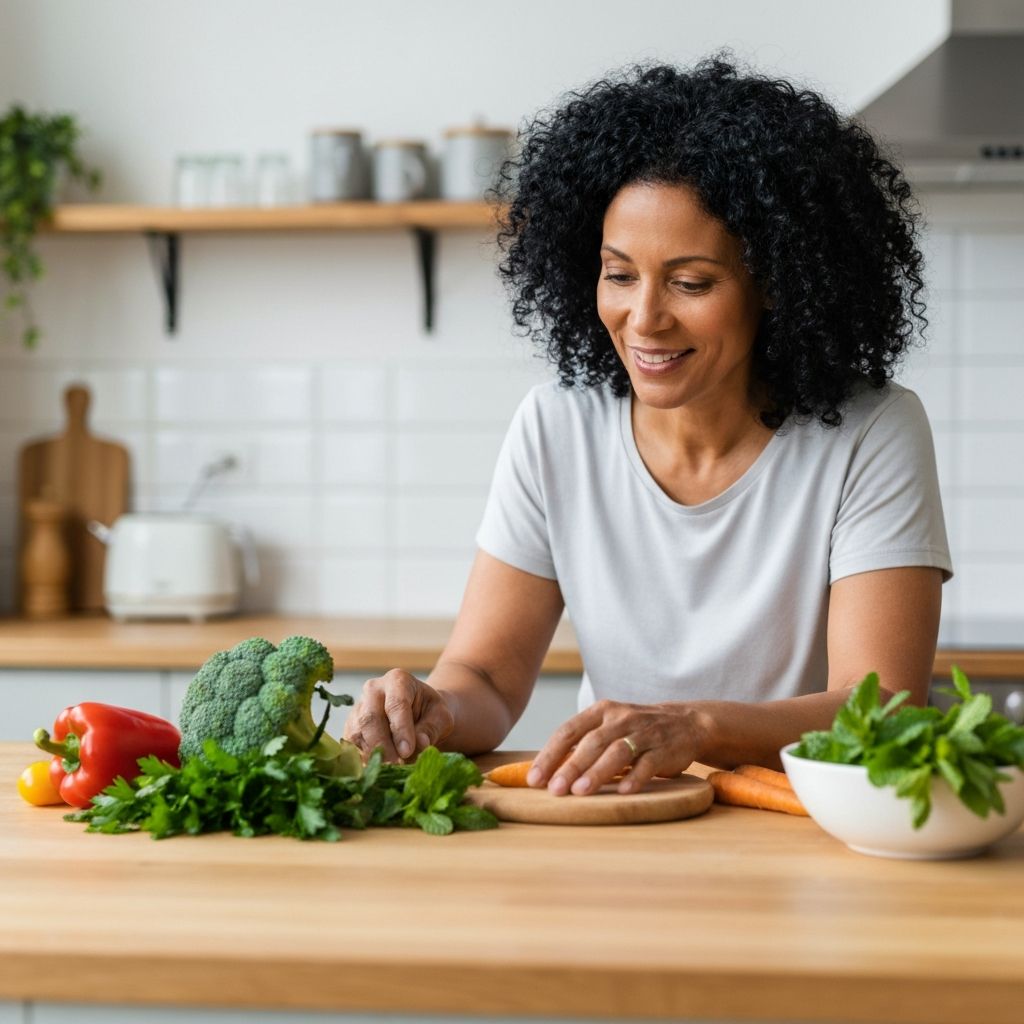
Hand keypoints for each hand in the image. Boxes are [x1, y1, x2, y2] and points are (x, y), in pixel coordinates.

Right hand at [343, 669, 454, 762]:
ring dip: (372, 755)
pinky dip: (363, 760)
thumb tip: (420, 744)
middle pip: (370, 718)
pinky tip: (378, 770)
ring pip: (357, 733)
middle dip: (383, 746)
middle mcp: (373, 690)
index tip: (407, 751)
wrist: (418, 713)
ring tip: (390, 771)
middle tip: (396, 767)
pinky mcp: (350, 727)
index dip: (400, 729)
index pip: (396, 704)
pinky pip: (350, 745)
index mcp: (398, 680)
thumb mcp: (441, 716)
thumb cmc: (430, 713)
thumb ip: (432, 728)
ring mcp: (358, 707)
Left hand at [527, 700, 705, 795]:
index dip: (550, 755)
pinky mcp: (664, 749)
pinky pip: (648, 763)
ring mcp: (643, 733)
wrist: (686, 722)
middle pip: (591, 742)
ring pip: (617, 752)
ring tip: (580, 792)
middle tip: (554, 790)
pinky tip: (623, 792)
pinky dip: (635, 777)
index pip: (569, 730)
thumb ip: (581, 744)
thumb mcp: (608, 727)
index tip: (534, 778)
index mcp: (601, 712)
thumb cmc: (635, 730)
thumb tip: (545, 771)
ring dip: (597, 772)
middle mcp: (620, 718)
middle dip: (570, 767)